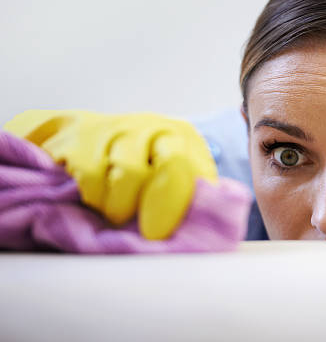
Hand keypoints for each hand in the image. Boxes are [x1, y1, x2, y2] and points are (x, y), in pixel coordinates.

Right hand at [4, 110, 217, 238]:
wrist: (85, 137)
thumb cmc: (136, 166)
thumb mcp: (169, 175)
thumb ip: (189, 196)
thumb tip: (207, 225)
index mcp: (184, 138)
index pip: (197, 170)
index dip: (185, 204)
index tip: (169, 233)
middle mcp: (156, 128)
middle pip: (172, 164)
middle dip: (162, 205)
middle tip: (151, 233)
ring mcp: (120, 129)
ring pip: (130, 172)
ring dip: (124, 205)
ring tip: (120, 215)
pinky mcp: (83, 139)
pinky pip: (93, 175)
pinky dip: (96, 198)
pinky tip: (98, 202)